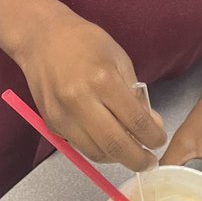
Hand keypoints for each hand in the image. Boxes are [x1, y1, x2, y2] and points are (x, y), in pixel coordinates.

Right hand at [16, 12, 164, 171]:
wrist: (42, 38)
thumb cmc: (84, 42)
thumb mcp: (119, 59)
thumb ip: (136, 94)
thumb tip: (151, 125)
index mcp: (102, 80)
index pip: (136, 122)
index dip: (153, 138)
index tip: (159, 141)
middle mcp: (80, 101)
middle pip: (116, 145)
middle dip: (138, 160)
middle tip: (149, 161)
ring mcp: (63, 116)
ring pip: (97, 153)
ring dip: (117, 158)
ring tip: (130, 151)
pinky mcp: (51, 124)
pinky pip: (80, 147)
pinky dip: (98, 149)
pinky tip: (107, 141)